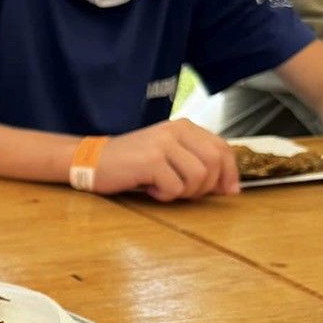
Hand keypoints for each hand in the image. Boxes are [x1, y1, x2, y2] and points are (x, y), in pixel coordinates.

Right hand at [95, 120, 239, 201]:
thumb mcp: (168, 154)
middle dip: (206, 186)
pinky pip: (174, 188)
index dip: (230, 172)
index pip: (222, 147)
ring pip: (198, 177)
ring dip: (185, 192)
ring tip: (166, 189)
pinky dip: (165, 196)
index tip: (228, 191)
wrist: (92, 161)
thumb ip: (196, 162)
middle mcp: (176, 130)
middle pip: (214, 163)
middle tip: (186, 193)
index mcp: (184, 126)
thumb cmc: (132, 163)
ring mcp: (163, 144)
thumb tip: (229, 187)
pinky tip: (151, 189)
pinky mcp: (150, 161)